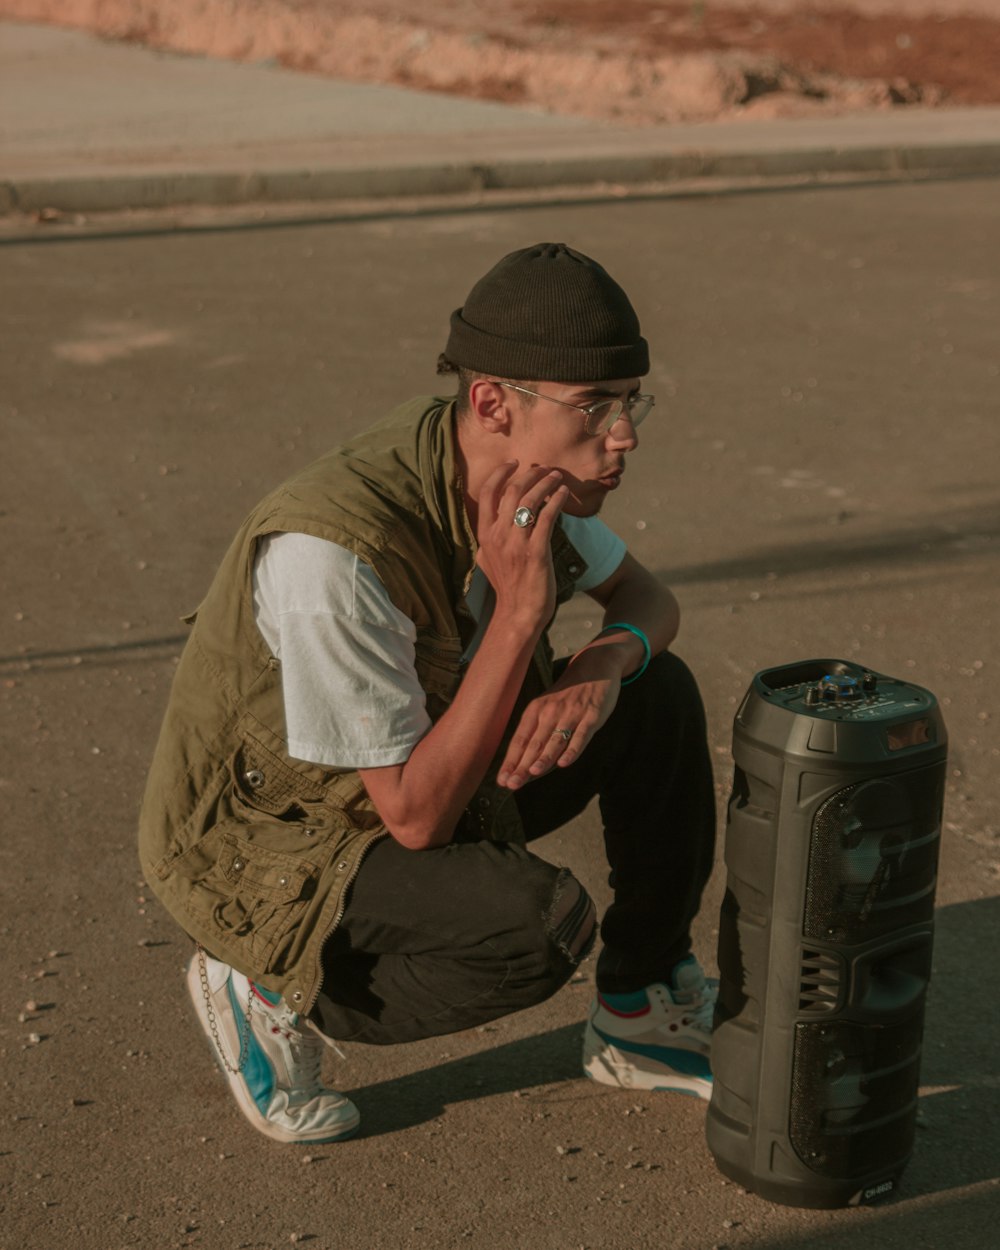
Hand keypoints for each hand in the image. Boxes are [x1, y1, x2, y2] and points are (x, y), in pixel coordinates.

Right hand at [475, 462, 568, 630]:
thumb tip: (496, 521)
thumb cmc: (507, 588)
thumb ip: (490, 538)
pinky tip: (564, 495)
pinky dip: (557, 501)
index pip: (488, 493)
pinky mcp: (536, 552)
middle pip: (512, 491)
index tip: (514, 463)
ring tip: (557, 477)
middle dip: (530, 474)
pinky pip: (547, 517)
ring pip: (530, 500)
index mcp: (485, 535)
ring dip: (546, 483)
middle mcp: (498, 536)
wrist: (518, 613)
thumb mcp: (487, 560)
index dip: (501, 473)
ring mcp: (516, 543)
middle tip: (544, 468)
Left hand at [497, 659, 620, 789]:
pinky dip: (572, 750)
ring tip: (532, 773)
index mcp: (535, 710)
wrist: (596, 669)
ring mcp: (571, 714)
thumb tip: (526, 766)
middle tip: (512, 784)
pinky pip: (580, 736)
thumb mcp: (548, 709)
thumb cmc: (568, 696)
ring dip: (543, 758)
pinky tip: (564, 763)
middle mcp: (550, 712)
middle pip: (534, 743)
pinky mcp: (591, 716)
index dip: (511, 761)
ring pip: (555, 740)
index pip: (519, 740)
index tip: (502, 780)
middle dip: (522, 765)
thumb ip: (539, 735)